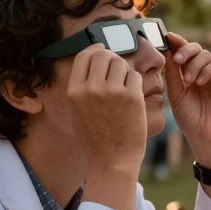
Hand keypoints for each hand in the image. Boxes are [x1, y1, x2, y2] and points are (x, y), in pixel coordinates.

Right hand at [67, 47, 146, 209]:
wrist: (112, 160)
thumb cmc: (96, 137)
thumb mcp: (77, 110)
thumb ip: (82, 86)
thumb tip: (94, 59)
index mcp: (74, 91)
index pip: (84, 55)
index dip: (95, 49)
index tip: (102, 49)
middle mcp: (91, 89)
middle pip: (104, 55)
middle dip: (112, 58)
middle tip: (117, 70)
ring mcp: (112, 92)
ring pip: (121, 63)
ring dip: (125, 71)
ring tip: (124, 88)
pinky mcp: (132, 97)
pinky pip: (135, 77)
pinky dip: (136, 84)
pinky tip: (133, 98)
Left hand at [164, 33, 210, 164]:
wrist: (203, 135)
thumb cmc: (189, 117)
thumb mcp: (175, 92)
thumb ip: (172, 72)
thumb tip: (166, 49)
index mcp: (190, 71)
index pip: (184, 51)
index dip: (176, 42)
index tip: (166, 37)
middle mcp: (204, 70)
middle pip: (197, 48)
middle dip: (185, 50)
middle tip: (178, 59)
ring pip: (206, 55)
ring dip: (195, 65)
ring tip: (189, 81)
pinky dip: (207, 71)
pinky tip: (199, 82)